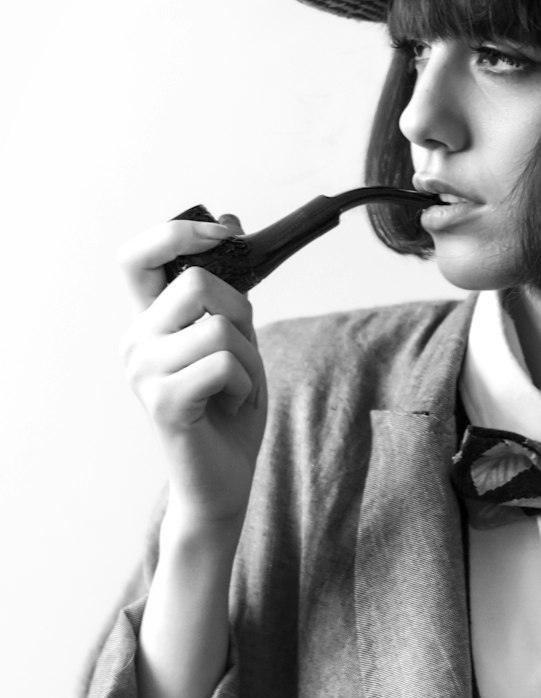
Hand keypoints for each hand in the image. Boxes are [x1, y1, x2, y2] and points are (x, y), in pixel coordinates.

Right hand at [119, 215, 268, 527]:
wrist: (222, 477)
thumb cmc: (229, 407)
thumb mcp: (233, 338)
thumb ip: (226, 291)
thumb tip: (228, 220)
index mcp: (147, 322)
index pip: (137, 255)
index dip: (177, 233)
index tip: (221, 232)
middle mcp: (135, 342)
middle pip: (197, 283)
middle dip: (240, 312)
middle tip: (240, 352)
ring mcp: (143, 371)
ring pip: (219, 327)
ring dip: (249, 358)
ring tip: (236, 387)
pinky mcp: (163, 401)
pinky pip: (224, 363)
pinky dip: (246, 383)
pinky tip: (231, 404)